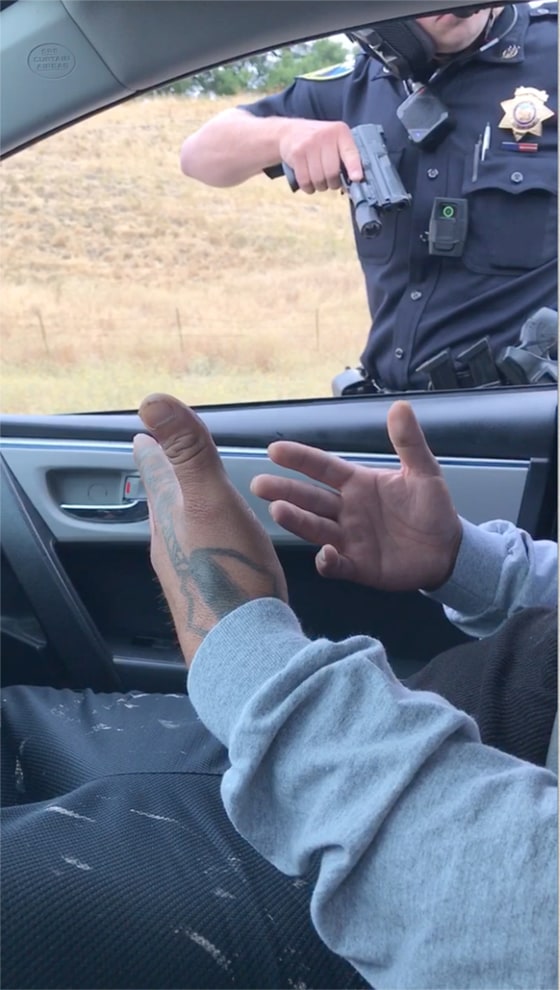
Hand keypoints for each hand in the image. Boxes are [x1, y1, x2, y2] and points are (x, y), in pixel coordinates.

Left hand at [133, 394, 287, 666]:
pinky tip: (216, 550)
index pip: (156, 471)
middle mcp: (170, 544)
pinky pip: (200, 556)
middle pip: (161, 502)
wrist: (239, 647)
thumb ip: (186, 451)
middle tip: (158, 460)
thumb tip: (151, 400)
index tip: (139, 434)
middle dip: (162, 478)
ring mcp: (185, 573)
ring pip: (177, 531)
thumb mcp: (209, 500)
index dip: (152, 448)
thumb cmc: (227, 572)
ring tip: (185, 500)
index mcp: (171, 515)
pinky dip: (203, 539)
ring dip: (179, 509)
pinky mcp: (206, 595)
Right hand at [250, 401, 462, 592]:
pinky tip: (324, 553)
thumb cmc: (432, 508)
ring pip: (315, 528)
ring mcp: (349, 539)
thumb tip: (400, 406)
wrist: (448, 550)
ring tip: (277, 511)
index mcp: (357, 483)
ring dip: (297, 520)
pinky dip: (328, 561)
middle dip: (284, 491)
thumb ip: (409, 443)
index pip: (323, 467)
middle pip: (309, 498)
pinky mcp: (358, 566)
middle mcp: (346, 510)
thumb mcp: (424, 472)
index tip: (274, 450)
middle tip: (259, 484)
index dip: (300, 458)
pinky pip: (337, 565)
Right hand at [278, 119, 362, 193]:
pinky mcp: (297, 153)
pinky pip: (305, 181)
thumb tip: (354, 182)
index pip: (350, 152)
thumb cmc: (319, 142)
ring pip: (318, 179)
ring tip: (320, 180)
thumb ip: (345, 158)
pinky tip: (310, 182)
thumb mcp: (335, 141)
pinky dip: (308, 187)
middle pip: (332, 172)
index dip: (354, 167)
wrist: (290, 132)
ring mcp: (309, 144)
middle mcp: (325, 135)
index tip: (357, 178)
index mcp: (340, 132)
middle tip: (332, 182)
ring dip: (320, 186)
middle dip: (333, 183)